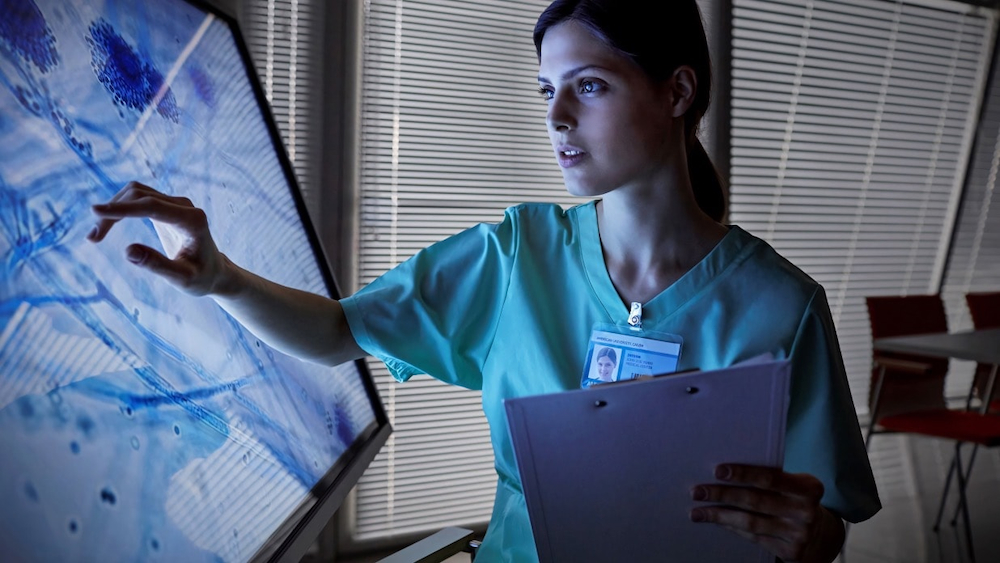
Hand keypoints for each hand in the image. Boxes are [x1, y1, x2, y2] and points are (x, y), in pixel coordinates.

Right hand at [88, 181, 229, 296]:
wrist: (214, 271)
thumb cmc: (201, 278)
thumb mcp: (181, 278)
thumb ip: (157, 265)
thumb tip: (128, 251)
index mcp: (192, 220)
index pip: (152, 206)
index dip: (123, 208)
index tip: (95, 210)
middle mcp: (184, 206)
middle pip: (140, 196)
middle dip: (113, 212)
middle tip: (93, 238)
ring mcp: (175, 203)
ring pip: (136, 193)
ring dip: (113, 208)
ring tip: (95, 235)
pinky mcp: (166, 206)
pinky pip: (138, 198)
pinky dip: (120, 208)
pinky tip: (105, 225)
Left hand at [690, 464, 843, 561]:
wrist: (819, 534)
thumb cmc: (794, 499)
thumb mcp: (792, 484)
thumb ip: (769, 477)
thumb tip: (723, 471)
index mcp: (809, 487)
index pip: (770, 478)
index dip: (742, 474)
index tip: (717, 471)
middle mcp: (806, 511)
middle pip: (755, 500)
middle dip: (722, 495)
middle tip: (697, 492)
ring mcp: (799, 534)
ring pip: (750, 522)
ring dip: (720, 515)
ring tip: (698, 511)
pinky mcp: (791, 552)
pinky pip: (754, 537)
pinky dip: (732, 528)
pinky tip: (717, 522)